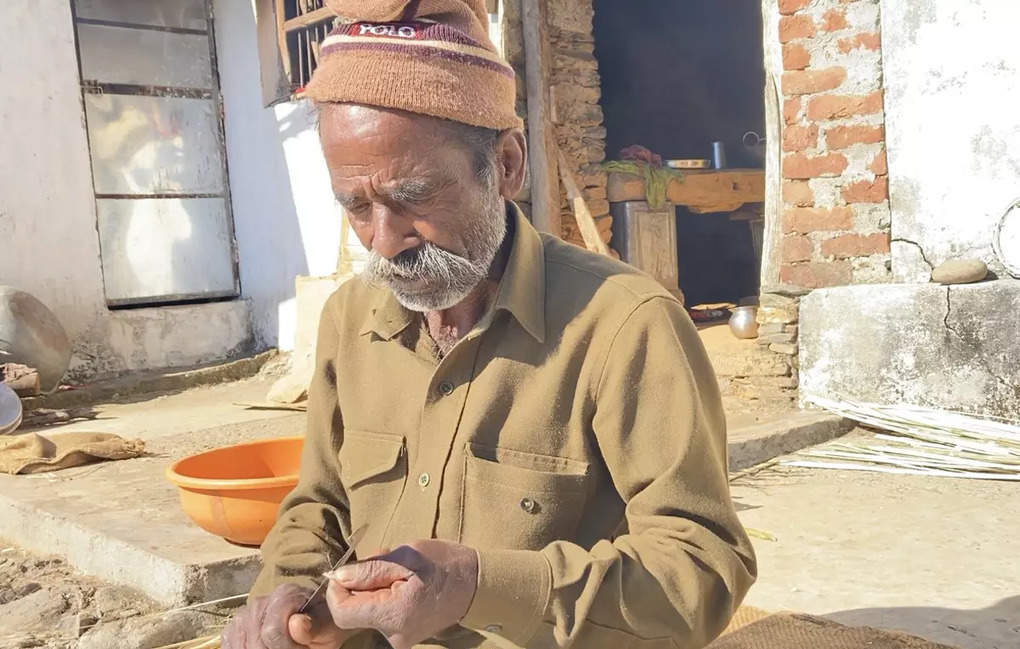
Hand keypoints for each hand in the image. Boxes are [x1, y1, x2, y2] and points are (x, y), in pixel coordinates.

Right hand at [221, 583, 351, 648]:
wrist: (315, 624)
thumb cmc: (322, 625)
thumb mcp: (328, 627)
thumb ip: (315, 626)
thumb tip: (296, 623)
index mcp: (285, 594)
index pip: (272, 631)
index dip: (286, 648)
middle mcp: (260, 602)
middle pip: (256, 642)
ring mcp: (244, 615)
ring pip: (242, 645)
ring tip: (280, 647)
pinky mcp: (233, 629)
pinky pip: (232, 646)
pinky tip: (265, 648)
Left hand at [325, 540, 478, 648]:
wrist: (476, 585)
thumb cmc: (445, 565)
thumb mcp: (407, 556)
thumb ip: (370, 568)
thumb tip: (338, 576)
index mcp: (394, 614)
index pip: (342, 612)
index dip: (337, 588)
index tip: (349, 569)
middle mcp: (394, 635)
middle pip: (353, 612)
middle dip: (359, 584)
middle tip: (382, 562)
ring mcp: (399, 639)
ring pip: (365, 612)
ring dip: (372, 588)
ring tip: (397, 571)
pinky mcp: (403, 636)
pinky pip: (379, 615)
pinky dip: (382, 596)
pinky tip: (401, 583)